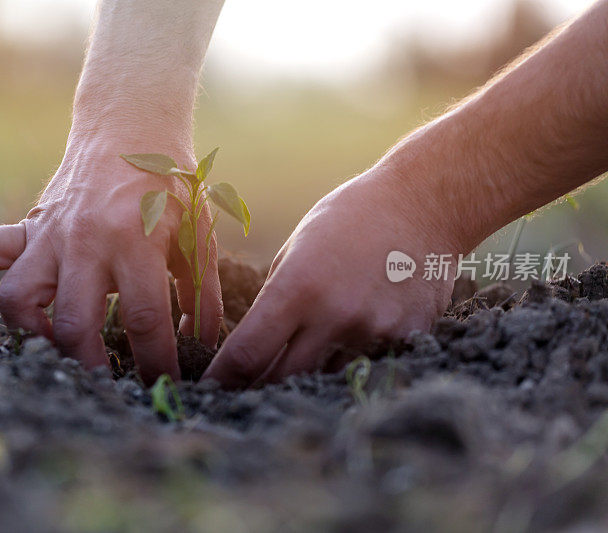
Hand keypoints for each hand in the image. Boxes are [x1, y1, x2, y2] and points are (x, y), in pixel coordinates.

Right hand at [0, 135, 221, 384]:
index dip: (157, 362)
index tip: (167, 386)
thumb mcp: (199, 230)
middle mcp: (84, 240)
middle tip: (113, 387)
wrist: (129, 126)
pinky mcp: (25, 226)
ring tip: (59, 350)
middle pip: (75, 322)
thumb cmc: (170, 182)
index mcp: (134, 240)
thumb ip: (204, 289)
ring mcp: (48, 233)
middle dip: (94, 368)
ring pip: (19, 298)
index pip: (144, 319)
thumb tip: (203, 342)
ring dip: (35, 335)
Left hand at [202, 168, 457, 387]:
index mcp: (298, 287)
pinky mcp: (407, 338)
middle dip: (258, 384)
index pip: (247, 353)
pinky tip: (358, 327)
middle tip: (244, 387)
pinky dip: (350, 357)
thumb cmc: (350, 217)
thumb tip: (255, 343)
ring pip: (323, 376)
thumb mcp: (297, 247)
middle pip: (280, 378)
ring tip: (309, 347)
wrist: (425, 202)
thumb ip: (276, 298)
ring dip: (306, 372)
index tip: (207, 389)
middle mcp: (335, 315)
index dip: (222, 377)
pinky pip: (364, 364)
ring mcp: (374, 331)